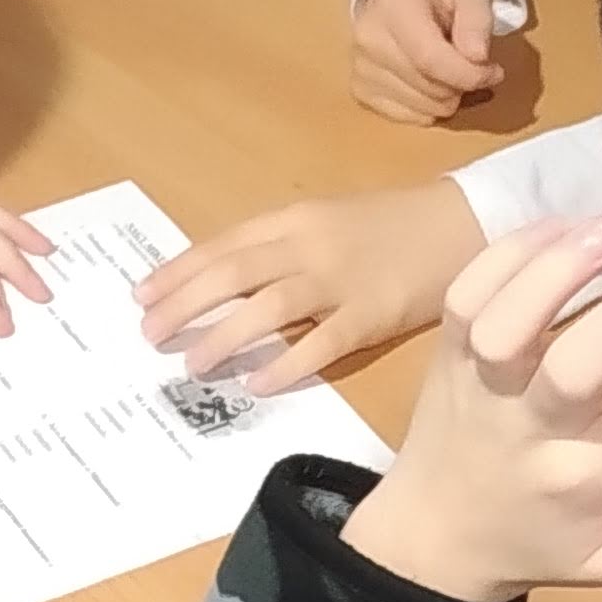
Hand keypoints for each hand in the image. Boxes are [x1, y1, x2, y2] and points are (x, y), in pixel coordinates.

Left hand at [134, 180, 481, 395]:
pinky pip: (324, 343)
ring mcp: (343, 280)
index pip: (223, 245)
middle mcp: (311, 246)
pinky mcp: (373, 315)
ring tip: (192, 362)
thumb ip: (276, 248)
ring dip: (225, 333)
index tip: (141, 295)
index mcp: (294, 219)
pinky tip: (257, 382)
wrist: (460, 224)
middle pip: (235, 272)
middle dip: (185, 303)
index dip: (178, 271)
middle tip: (149, 333)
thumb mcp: (324, 222)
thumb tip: (217, 283)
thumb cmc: (386, 227)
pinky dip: (287, 363)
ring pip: (271, 305)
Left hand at [343, 221, 601, 601]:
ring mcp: (480, 388)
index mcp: (585, 478)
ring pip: (506, 326)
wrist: (427, 538)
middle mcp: (530, 430)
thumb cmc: (538, 540)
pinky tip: (563, 225)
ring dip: (556, 271)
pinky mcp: (444, 354)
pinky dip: (508, 255)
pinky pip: (466, 296)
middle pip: (579, 367)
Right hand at [350, 0, 502, 123]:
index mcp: (392, 6)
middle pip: (430, 89)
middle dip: (464, 84)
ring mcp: (360, 68)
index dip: (470, 75)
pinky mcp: (361, 90)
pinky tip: (437, 84)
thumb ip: (477, 18)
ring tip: (454, 70)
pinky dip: (430, 108)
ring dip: (449, 97)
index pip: (431, 60)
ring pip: (424, 109)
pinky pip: (408, 117)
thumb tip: (477, 57)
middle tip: (474, 63)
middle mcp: (368, 40)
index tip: (494, 72)